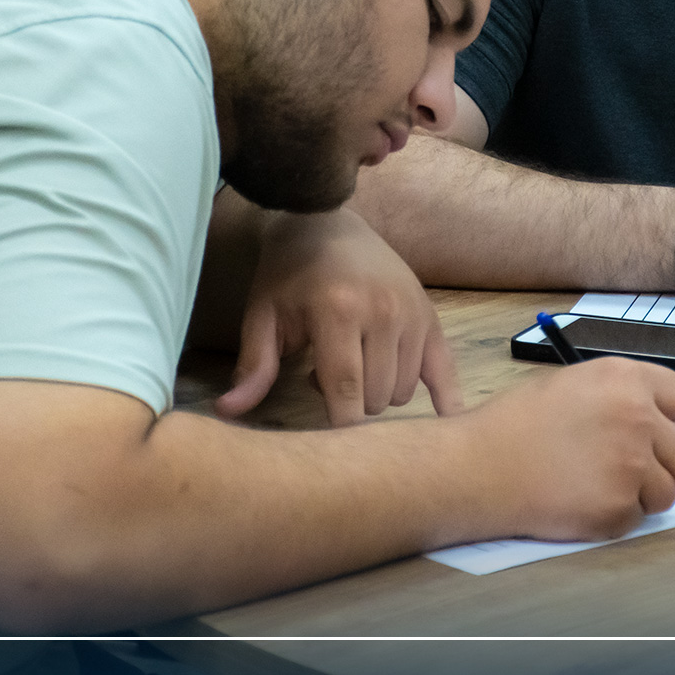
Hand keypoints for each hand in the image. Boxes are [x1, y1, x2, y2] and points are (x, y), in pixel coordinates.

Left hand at [214, 206, 462, 426]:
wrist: (327, 220)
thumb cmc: (288, 272)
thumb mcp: (263, 314)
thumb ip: (255, 365)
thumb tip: (227, 412)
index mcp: (339, 311)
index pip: (346, 391)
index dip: (338, 430)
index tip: (326, 454)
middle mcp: (384, 312)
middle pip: (375, 398)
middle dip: (349, 404)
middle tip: (324, 374)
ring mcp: (413, 314)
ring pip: (402, 392)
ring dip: (377, 394)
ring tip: (353, 364)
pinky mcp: (431, 316)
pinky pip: (446, 372)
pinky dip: (445, 401)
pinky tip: (444, 425)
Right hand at [466, 357, 674, 542]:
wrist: (478, 466)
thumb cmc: (515, 424)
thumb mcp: (571, 384)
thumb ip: (619, 396)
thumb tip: (652, 420)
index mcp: (625, 379)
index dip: (668, 418)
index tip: (653, 431)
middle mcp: (638, 418)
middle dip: (665, 465)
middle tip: (634, 471)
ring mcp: (632, 466)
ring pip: (668, 492)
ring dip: (643, 495)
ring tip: (599, 486)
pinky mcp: (620, 508)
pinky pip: (637, 519)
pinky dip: (615, 517)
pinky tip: (581, 502)